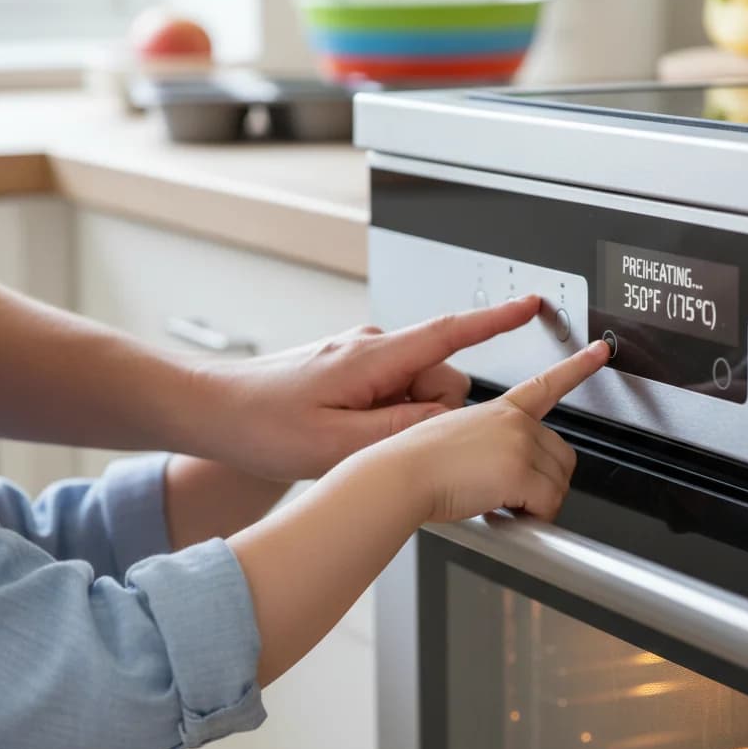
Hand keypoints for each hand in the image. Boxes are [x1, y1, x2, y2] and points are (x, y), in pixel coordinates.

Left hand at [195, 296, 542, 480]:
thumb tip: (449, 421)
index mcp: (374, 357)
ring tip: (354, 440)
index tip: (534, 306)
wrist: (213, 411)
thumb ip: (402, 430)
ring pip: (417, 390)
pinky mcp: (350, 369)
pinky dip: (388, 415)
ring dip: (403, 419)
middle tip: (380, 441)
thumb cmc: (261, 423)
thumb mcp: (337, 443)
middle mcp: (371, 348)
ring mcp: (360, 357)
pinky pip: (394, 390)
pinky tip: (351, 434)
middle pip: (439, 378)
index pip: (450, 331)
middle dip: (429, 414)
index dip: (497, 319)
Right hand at [381, 340, 610, 523]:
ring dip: (536, 503)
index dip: (579, 366)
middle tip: (510, 496)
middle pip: (563, 457)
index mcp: (500, 410)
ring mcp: (519, 443)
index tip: (600, 350)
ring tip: (497, 504)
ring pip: (558, 485)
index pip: (547, 384)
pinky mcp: (520, 471)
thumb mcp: (459, 441)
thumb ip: (492, 451)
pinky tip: (499, 513)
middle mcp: (515, 422)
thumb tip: (506, 483)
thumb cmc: (415, 466)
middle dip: (545, 483)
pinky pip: (547, 506)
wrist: (399, 477)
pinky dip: (530, 520)